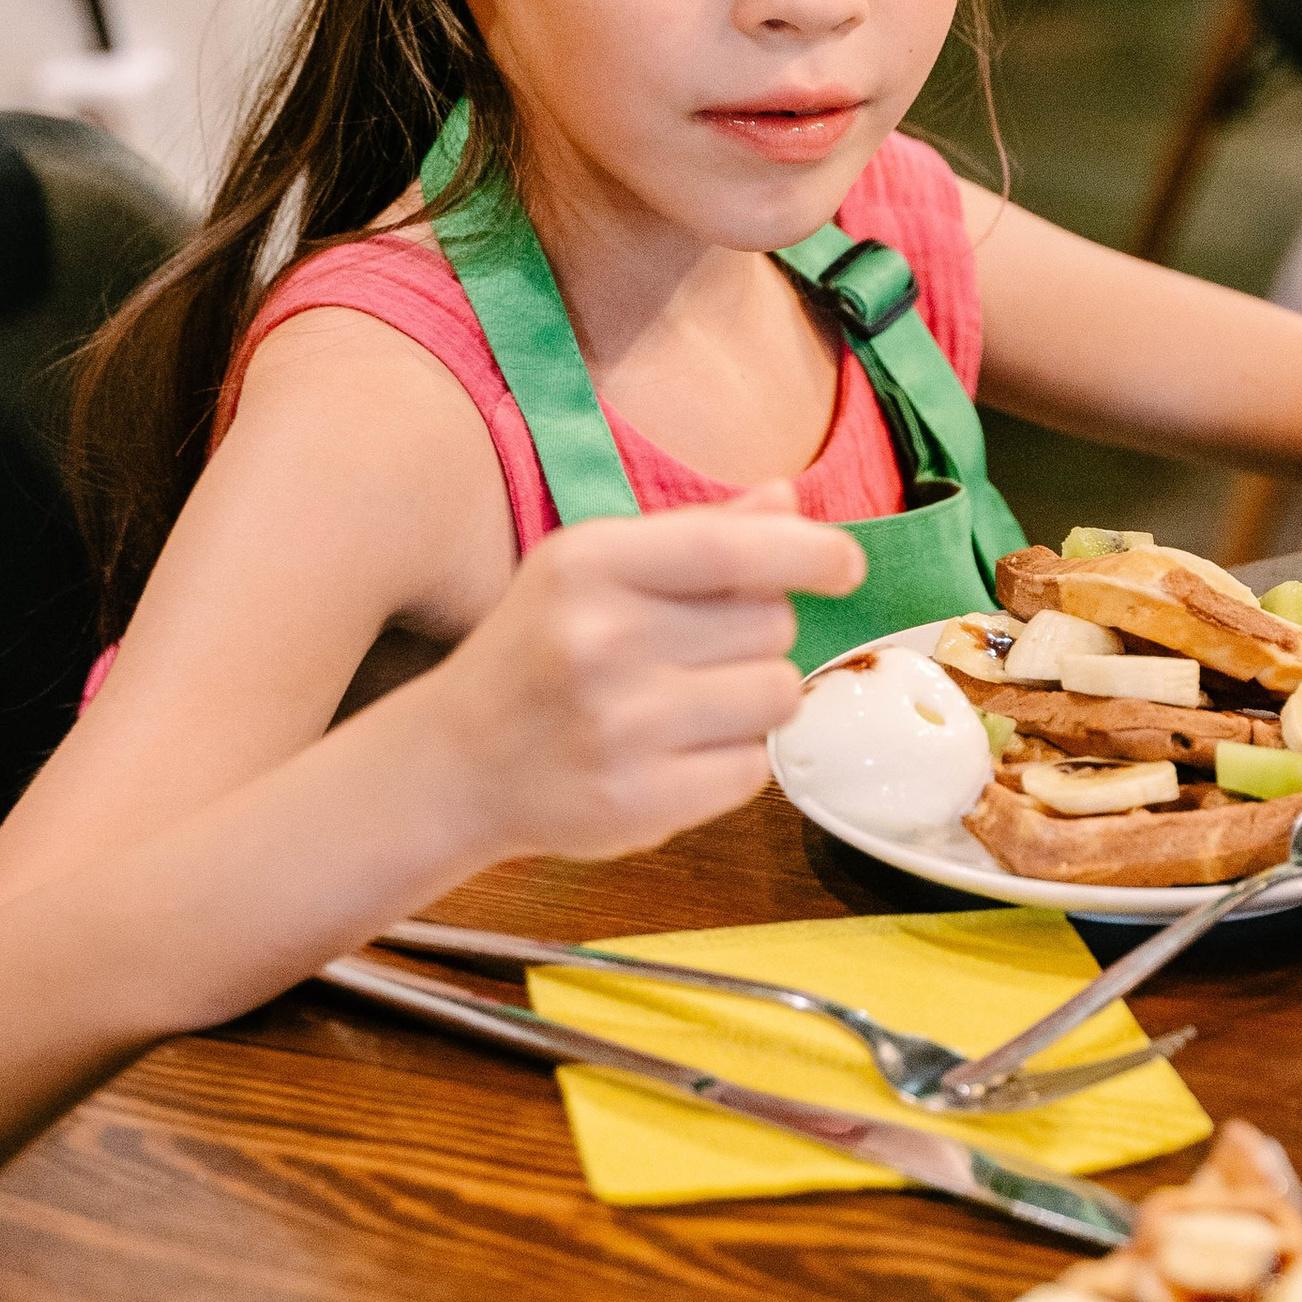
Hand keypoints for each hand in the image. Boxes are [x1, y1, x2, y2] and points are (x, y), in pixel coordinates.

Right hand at [421, 481, 864, 865]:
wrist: (454, 763)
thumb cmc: (540, 650)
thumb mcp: (594, 570)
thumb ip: (696, 534)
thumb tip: (789, 498)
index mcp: (591, 563)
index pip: (738, 548)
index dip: (812, 552)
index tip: (847, 567)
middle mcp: (602, 640)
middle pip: (772, 623)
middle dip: (760, 634)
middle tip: (702, 652)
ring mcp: (620, 728)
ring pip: (777, 696)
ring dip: (756, 699)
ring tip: (693, 702)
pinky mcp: (638, 803)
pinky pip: (754, 769)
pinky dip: (734, 761)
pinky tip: (678, 751)